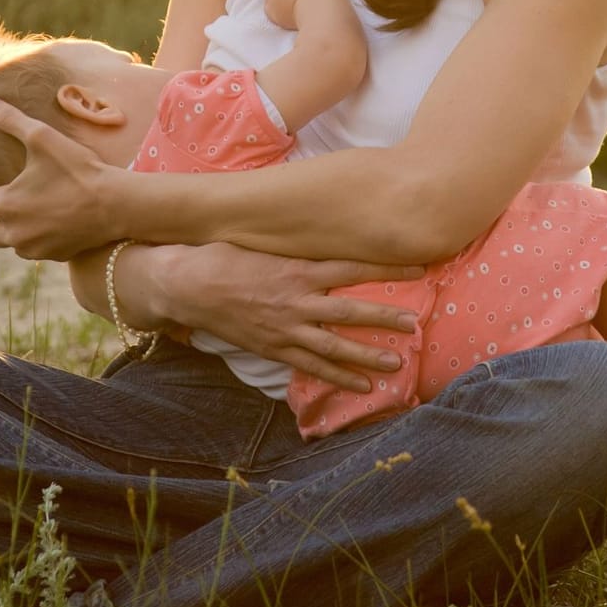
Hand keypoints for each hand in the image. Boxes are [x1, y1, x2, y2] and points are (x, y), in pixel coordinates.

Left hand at [0, 96, 121, 260]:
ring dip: (9, 229)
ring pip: (10, 242)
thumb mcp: (42, 138)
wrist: (117, 205)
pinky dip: (32, 237)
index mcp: (5, 205)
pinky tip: (41, 224)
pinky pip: (34, 249)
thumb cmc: (78, 169)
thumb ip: (10, 120)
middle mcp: (15, 233)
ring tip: (15, 213)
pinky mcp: (55, 255)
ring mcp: (35, 248)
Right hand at [156, 241, 422, 392]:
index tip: (419, 267)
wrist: (186, 284)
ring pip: (335, 347)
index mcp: (297, 268)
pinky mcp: (273, 349)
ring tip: (397, 364)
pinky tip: (363, 387)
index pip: (352, 267)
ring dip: (368, 356)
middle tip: (415, 324)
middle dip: (385, 319)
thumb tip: (327, 219)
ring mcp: (285, 329)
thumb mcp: (263, 240)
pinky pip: (312, 367)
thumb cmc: (223, 255)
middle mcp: (296, 300)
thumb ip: (296, 240)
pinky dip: (338, 379)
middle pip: (350, 312)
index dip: (387, 268)